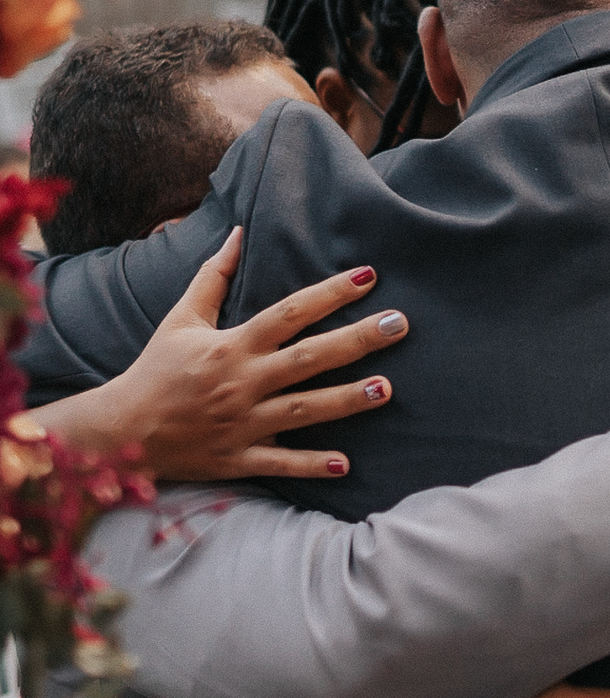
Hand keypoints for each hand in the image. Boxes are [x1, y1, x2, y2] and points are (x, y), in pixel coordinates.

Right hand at [42, 229, 408, 480]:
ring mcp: (243, 423)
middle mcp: (242, 383)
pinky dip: (311, 465)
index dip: (329, 294)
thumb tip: (238, 233)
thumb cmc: (156, 369)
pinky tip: (346, 463)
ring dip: (347, 401)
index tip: (369, 276)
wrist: (121, 431)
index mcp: (232, 346)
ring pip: (303, 411)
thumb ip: (213, 276)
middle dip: (356, 341)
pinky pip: (280, 464)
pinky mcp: (238, 459)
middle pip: (308, 359)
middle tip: (399, 324)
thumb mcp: (181, 318)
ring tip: (387, 389)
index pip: (288, 313)